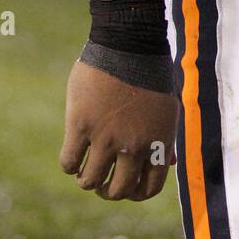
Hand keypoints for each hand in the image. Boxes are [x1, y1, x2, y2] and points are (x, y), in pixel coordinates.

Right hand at [59, 59, 177, 200]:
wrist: (130, 44)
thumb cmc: (150, 74)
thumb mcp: (168, 108)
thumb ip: (165, 138)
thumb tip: (168, 163)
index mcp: (159, 141)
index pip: (150, 188)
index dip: (136, 194)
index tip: (125, 188)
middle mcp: (135, 145)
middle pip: (119, 190)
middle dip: (108, 192)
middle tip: (101, 184)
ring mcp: (107, 137)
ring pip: (90, 181)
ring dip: (86, 181)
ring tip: (84, 172)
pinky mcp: (82, 125)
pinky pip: (69, 162)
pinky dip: (69, 166)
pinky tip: (72, 158)